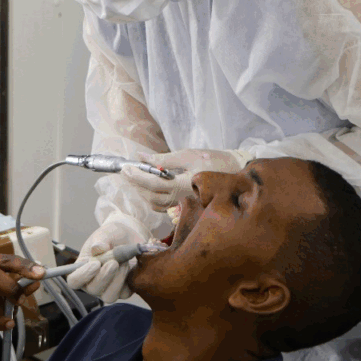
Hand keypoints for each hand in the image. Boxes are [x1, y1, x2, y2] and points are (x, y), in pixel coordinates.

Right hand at [66, 212, 148, 302]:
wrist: (129, 237)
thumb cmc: (112, 236)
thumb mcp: (105, 233)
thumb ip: (100, 240)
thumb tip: (98, 249)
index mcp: (82, 268)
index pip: (74, 280)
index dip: (83, 276)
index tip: (95, 264)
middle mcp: (93, 282)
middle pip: (93, 289)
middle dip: (104, 276)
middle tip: (114, 262)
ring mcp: (108, 288)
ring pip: (109, 296)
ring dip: (117, 280)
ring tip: (124, 263)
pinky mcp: (123, 290)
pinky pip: (124, 293)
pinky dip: (128, 280)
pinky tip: (131, 267)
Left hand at [122, 149, 249, 210]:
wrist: (235, 171)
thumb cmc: (213, 160)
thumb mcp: (187, 155)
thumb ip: (162, 158)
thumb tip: (141, 156)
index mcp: (182, 186)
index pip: (152, 184)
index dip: (136, 176)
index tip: (125, 167)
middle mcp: (181, 199)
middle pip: (150, 196)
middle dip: (135, 183)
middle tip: (126, 171)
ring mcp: (183, 204)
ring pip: (155, 203)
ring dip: (141, 191)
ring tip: (134, 177)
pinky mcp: (184, 205)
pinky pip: (162, 206)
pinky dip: (151, 197)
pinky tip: (148, 187)